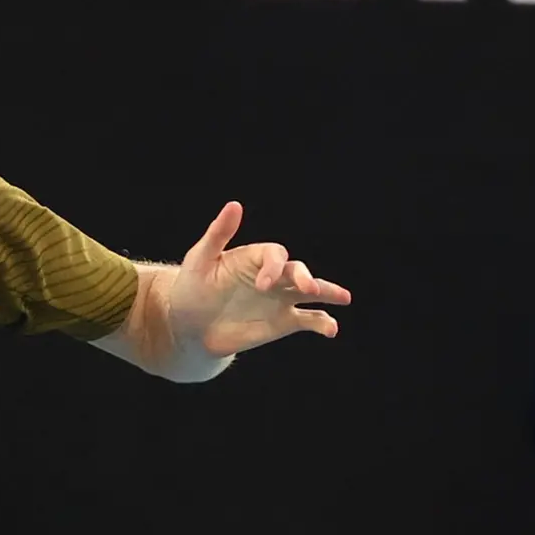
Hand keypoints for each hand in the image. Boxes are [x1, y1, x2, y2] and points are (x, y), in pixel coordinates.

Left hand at [169, 200, 348, 357]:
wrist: (190, 326)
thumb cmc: (192, 288)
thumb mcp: (200, 259)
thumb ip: (219, 233)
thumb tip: (235, 204)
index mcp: (255, 258)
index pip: (275, 255)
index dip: (274, 267)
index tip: (263, 286)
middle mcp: (273, 276)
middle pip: (297, 270)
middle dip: (305, 278)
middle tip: (309, 288)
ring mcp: (280, 298)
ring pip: (312, 292)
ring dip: (328, 293)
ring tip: (344, 298)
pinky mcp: (283, 322)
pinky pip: (309, 320)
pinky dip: (322, 323)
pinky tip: (331, 329)